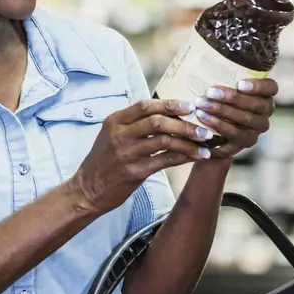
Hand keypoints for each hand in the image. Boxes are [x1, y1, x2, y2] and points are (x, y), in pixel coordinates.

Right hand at [72, 99, 213, 214]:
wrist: (88, 188)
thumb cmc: (104, 160)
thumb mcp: (112, 134)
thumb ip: (134, 123)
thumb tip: (167, 113)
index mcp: (115, 121)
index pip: (145, 106)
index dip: (169, 104)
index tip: (190, 106)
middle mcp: (119, 134)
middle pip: (157, 122)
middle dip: (184, 123)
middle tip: (203, 127)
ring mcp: (126, 153)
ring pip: (163, 141)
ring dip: (188, 141)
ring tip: (205, 143)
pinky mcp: (134, 172)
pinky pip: (164, 160)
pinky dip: (183, 157)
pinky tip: (195, 156)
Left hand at [194, 78, 277, 158]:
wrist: (208, 128)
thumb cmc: (214, 98)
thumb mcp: (219, 84)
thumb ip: (218, 72)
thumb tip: (205, 52)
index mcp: (264, 95)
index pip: (271, 88)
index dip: (258, 86)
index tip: (239, 83)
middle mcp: (264, 113)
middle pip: (257, 105)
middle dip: (232, 98)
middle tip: (210, 92)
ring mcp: (256, 129)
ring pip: (246, 120)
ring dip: (222, 111)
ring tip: (201, 105)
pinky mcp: (245, 142)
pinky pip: (234, 135)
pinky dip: (218, 126)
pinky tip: (202, 118)